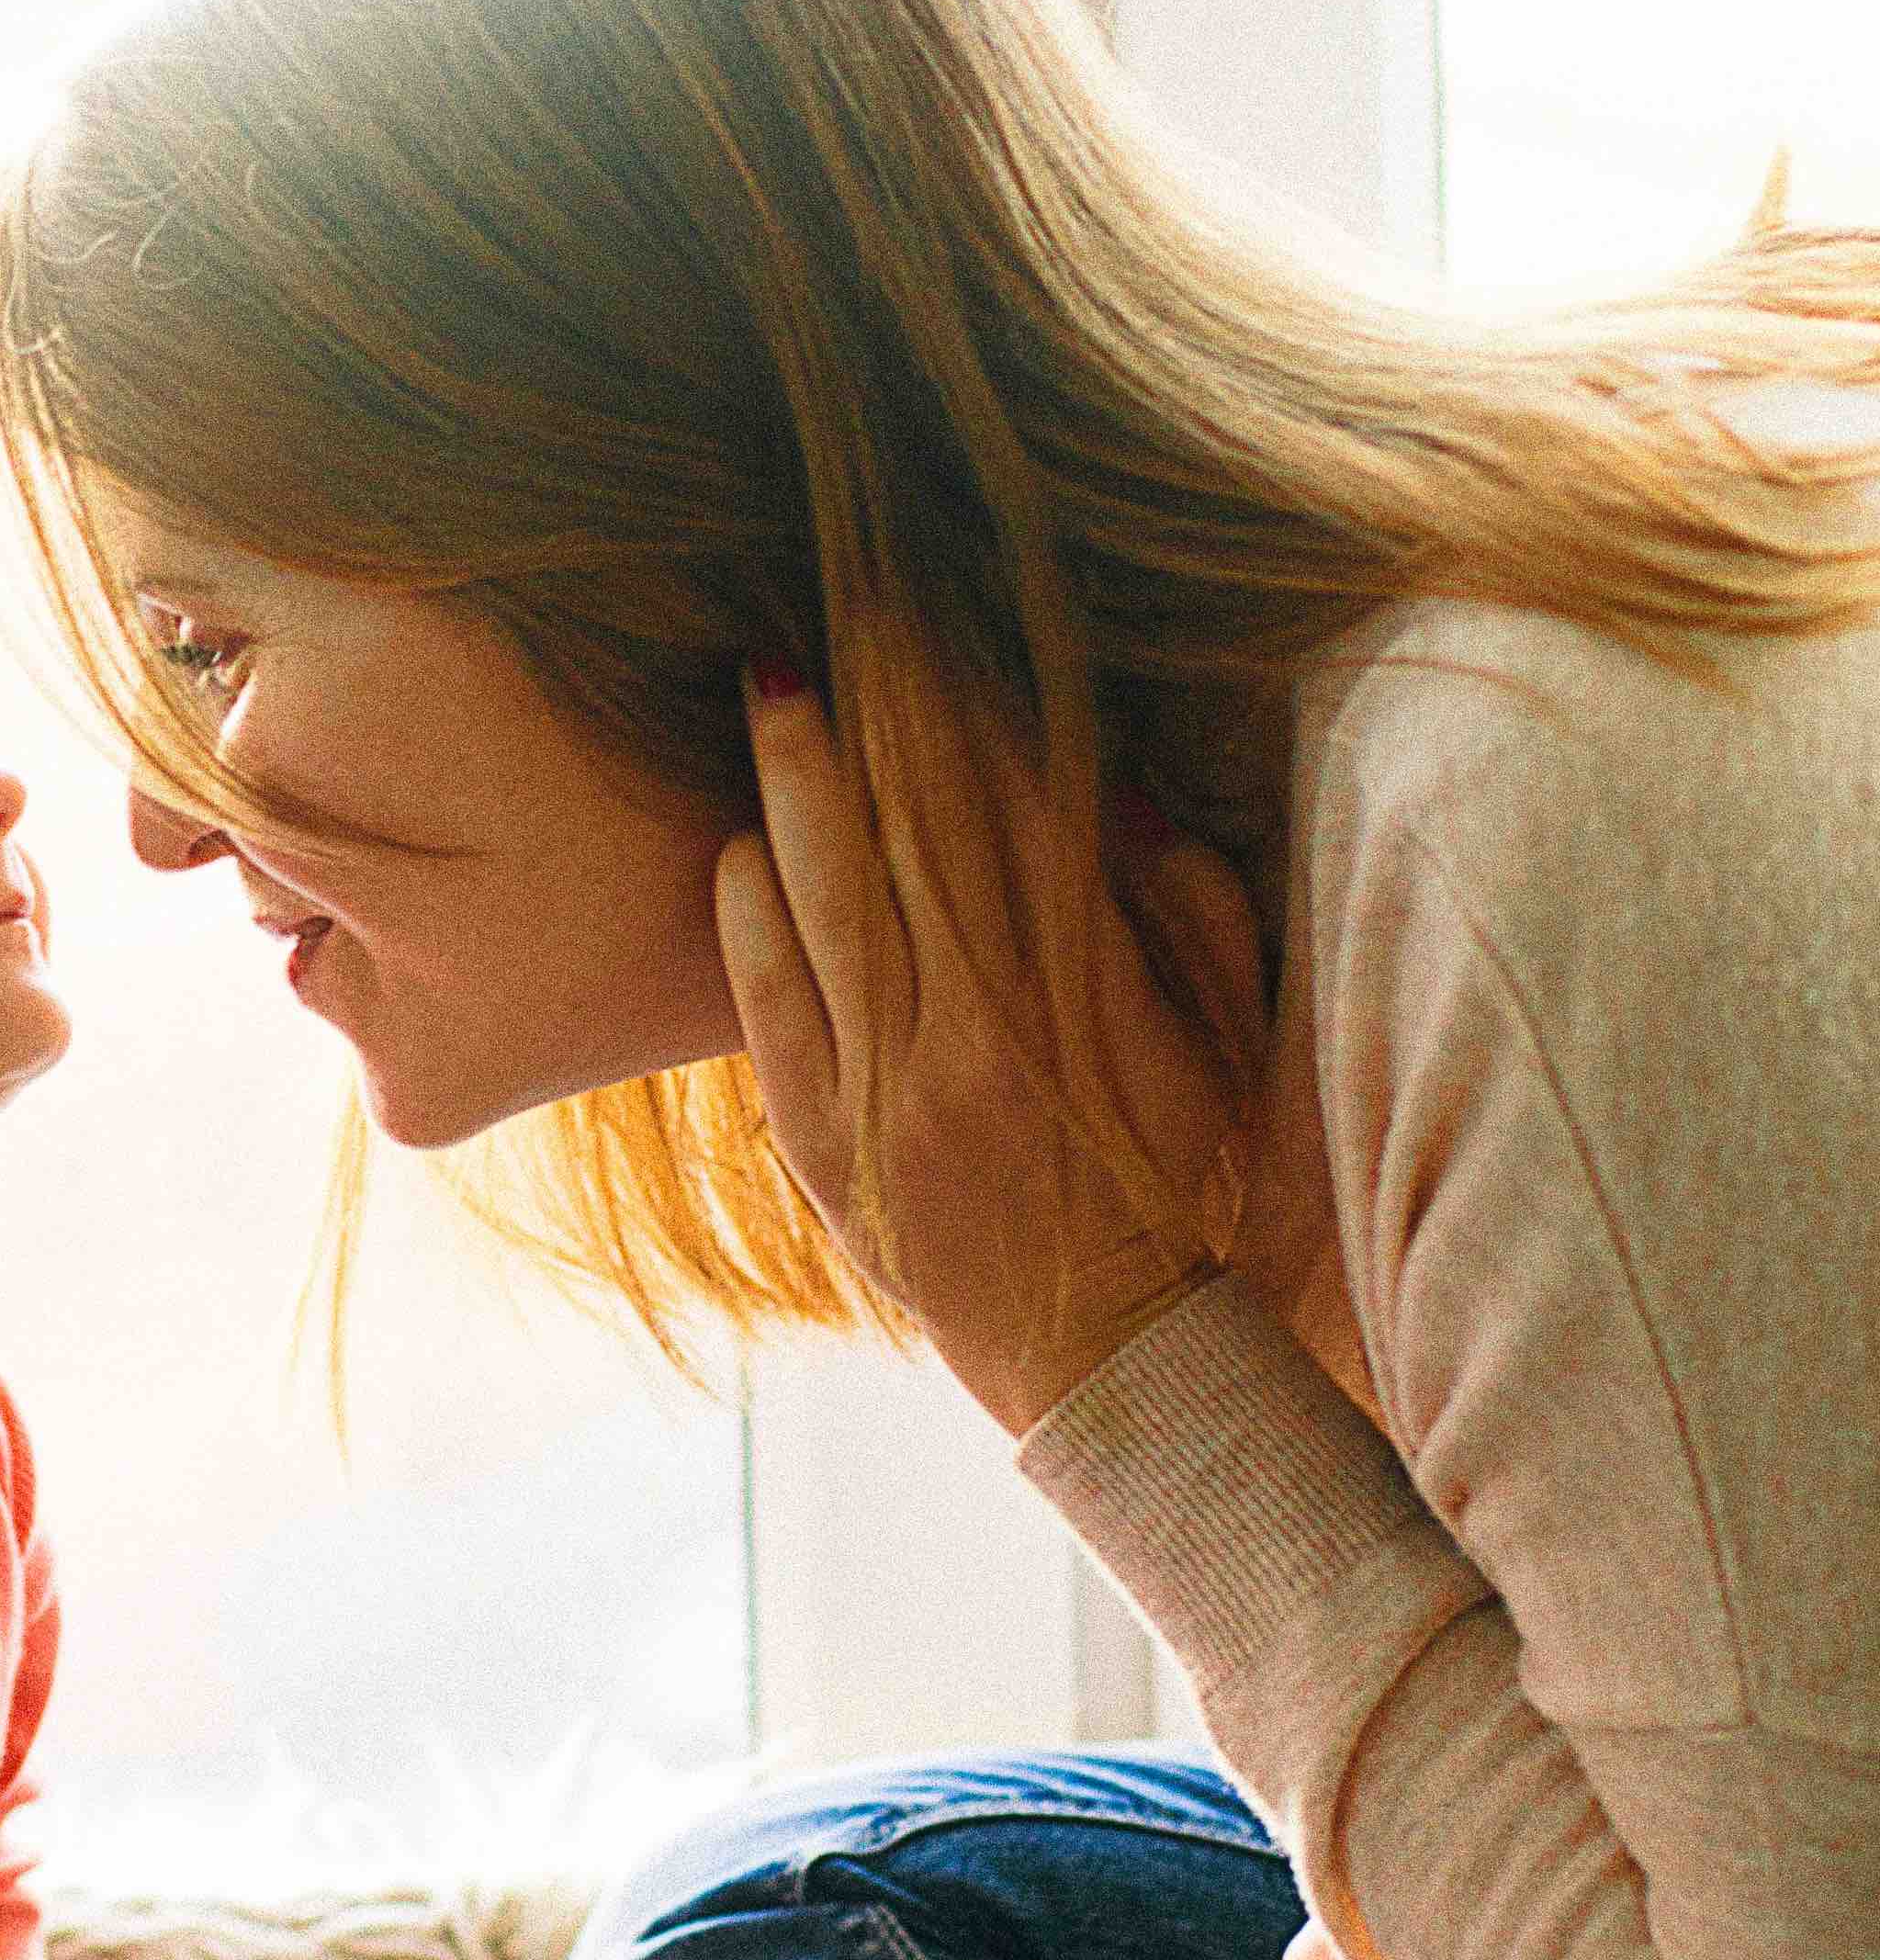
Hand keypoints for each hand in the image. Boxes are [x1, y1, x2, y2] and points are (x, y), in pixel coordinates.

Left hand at [716, 666, 1270, 1441]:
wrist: (1112, 1362)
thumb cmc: (1178, 1187)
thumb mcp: (1221, 1050)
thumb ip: (1187, 915)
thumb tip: (1116, 787)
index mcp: (1083, 1001)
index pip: (1016, 812)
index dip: (973, 705)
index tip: (938, 617)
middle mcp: (978, 1035)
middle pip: (913, 831)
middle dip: (875, 707)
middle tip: (836, 597)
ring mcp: (891, 1091)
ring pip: (831, 902)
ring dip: (797, 782)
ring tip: (768, 678)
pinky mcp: (826, 1147)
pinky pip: (773, 1011)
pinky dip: (751, 923)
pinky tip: (738, 842)